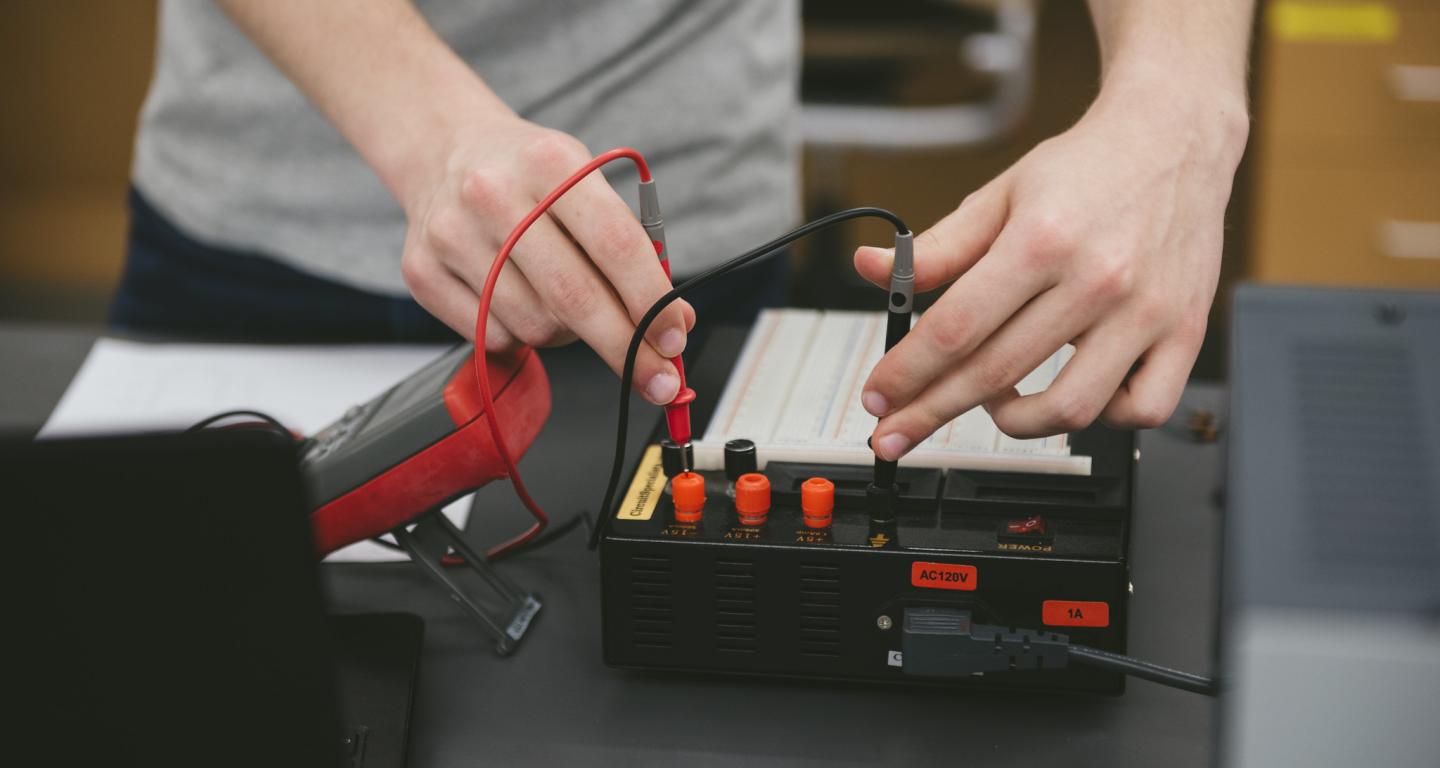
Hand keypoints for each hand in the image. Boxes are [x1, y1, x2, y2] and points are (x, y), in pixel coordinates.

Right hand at [400, 114, 693, 404]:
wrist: (444, 150)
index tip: (674, 340)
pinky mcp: (422, 272)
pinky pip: (493, 338)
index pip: (615, 244)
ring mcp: (452, 235)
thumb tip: (675, 323)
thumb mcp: (586, 183)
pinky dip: (521, 335)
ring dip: (568, 335)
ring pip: (535, 326)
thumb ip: (633, 249)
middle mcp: (494, 195)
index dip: (652, 302)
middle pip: (574, 298)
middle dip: (624, 348)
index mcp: (550, 163)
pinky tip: (521, 300)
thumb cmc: (529, 174)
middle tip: (656, 377)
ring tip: (567, 304)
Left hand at [855, 83, 1247, 459]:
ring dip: (1016, 421)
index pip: (956, 328)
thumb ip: (936, 247)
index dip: (907, 372)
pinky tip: (1074, 394)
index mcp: (1042, 240)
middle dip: (932, 412)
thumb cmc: (1088, 169)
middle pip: (997, 374)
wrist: (1175, 137)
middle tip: (897, 432)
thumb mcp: (1001, 195)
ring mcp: (1146, 312)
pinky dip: (1103, 419)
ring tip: (996, 401)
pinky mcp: (1185, 332)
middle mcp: (1097, 279)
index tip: (878, 398)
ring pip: (1071, 409)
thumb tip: (870, 268)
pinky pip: (1144, 409)